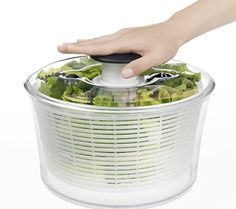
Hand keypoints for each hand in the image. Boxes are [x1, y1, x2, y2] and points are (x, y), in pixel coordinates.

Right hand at [57, 21, 181, 77]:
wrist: (172, 31)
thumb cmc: (165, 44)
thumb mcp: (156, 58)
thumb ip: (139, 65)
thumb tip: (123, 73)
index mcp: (126, 42)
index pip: (100, 47)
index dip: (83, 49)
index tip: (68, 47)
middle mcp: (121, 36)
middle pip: (95, 42)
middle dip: (77, 44)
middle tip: (61, 46)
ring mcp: (123, 34)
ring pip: (99, 40)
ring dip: (84, 42)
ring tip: (71, 44)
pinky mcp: (125, 35)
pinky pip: (106, 39)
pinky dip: (95, 41)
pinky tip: (92, 42)